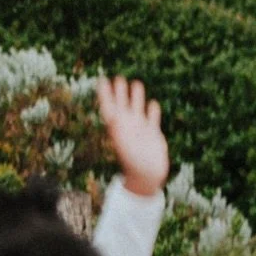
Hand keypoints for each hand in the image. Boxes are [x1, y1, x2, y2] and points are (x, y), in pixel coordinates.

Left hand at [98, 75, 169, 196]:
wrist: (147, 178)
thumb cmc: (134, 166)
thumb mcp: (125, 147)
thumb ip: (121, 133)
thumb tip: (115, 119)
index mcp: (117, 128)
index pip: (109, 107)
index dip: (105, 94)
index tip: (102, 80)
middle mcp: (127, 127)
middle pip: (122, 106)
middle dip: (120, 92)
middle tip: (118, 78)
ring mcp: (140, 130)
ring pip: (137, 109)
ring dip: (136, 97)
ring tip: (136, 83)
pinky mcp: (153, 134)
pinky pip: (152, 119)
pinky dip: (153, 111)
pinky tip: (153, 104)